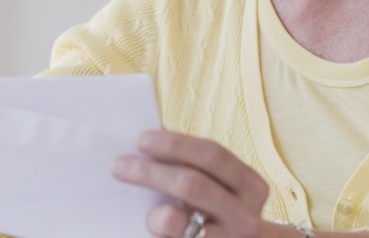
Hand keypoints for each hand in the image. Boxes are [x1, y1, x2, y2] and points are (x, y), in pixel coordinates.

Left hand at [113, 130, 270, 236]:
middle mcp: (245, 216)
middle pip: (192, 185)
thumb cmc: (219, 210)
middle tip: (119, 166)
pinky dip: (154, 232)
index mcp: (249, 185)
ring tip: (142, 211)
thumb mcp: (218, 187)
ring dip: (152, 213)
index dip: (175, 145)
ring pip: (176, 221)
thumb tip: (147, 143)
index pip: (211, 155)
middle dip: (151, 173)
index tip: (141, 139)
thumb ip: (192, 166)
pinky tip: (146, 228)